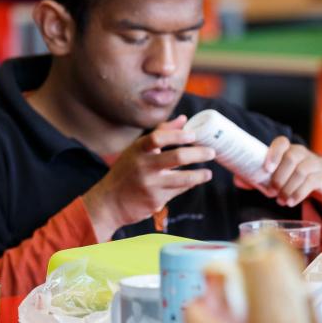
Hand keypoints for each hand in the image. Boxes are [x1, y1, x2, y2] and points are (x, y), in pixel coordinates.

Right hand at [82, 116, 214, 239]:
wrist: (110, 203)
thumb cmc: (127, 172)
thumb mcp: (137, 150)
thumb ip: (160, 133)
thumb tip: (183, 119)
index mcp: (138, 150)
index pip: (158, 137)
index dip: (178, 135)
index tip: (193, 135)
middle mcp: (143, 166)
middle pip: (176, 157)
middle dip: (198, 154)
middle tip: (211, 152)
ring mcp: (150, 184)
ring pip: (183, 179)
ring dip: (199, 175)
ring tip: (208, 173)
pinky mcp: (155, 200)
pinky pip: (178, 191)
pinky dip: (188, 185)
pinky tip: (194, 182)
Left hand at [234, 137, 321, 217]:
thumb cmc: (293, 175)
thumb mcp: (277, 174)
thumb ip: (257, 177)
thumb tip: (237, 181)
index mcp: (288, 149)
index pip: (281, 142)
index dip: (273, 153)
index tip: (266, 169)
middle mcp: (301, 153)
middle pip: (291, 159)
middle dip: (279, 177)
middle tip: (271, 193)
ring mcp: (314, 163)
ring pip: (301, 172)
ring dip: (288, 188)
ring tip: (280, 201)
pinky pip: (311, 182)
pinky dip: (299, 194)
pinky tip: (291, 202)